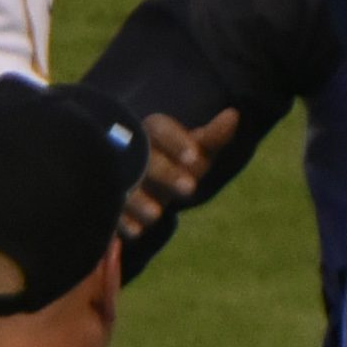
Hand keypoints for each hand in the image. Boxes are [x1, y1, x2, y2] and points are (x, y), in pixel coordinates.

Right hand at [121, 107, 241, 237]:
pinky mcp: (113, 201)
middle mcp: (134, 151)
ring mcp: (121, 177)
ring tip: (157, 214)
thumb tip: (233, 115)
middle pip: (148, 160)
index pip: (162, 129)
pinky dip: (124, 221)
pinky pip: (115, 210)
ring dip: (141, 201)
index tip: (195, 157)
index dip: (177, 142)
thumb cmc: (175, 159)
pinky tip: (136, 231)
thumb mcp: (194, 148)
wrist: (142, 177)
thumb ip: (213, 136)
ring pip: (128, 187)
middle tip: (190, 188)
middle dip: (167, 173)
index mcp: (153, 131)